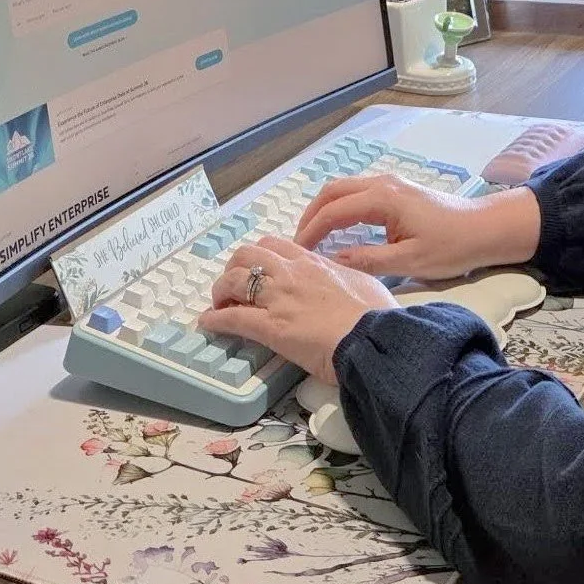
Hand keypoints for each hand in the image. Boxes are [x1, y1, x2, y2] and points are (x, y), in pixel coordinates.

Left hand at [198, 236, 396, 384]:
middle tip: (234, 286)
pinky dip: (215, 319)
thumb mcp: (365, 282)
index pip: (275, 245)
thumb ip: (347, 276)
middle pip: (247, 254)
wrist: (373, 338)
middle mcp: (291, 273)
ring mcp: (279, 298)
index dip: (260, 256)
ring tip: (218, 303)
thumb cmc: (375, 315)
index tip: (257, 270)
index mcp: (314, 262)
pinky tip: (208, 323)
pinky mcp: (271, 326)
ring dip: (221, 290)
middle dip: (234, 268)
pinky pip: (233, 317)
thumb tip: (346, 278)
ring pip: (234, 280)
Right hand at [293, 174, 541, 282]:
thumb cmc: (451, 246)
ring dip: (324, 210)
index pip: (333, 211)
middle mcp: (382, 184)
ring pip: (344, 190)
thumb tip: (331, 262)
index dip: (311, 231)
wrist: (485, 228)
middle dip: (311, 216)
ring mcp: (389, 184)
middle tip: (297, 244)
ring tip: (312, 239)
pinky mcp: (396, 191)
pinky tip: (338, 231)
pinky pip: (357, 194)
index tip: (297, 252)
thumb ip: (367, 260)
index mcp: (383, 198)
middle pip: (332, 192)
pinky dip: (340, 208)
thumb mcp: (408, 261)